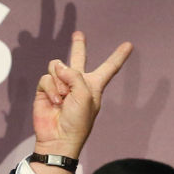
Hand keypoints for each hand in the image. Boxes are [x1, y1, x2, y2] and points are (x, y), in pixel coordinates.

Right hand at [32, 31, 132, 160]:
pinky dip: (50, 89)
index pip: (109, 67)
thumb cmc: (78, 121)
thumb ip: (74, 75)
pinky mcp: (45, 90)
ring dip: (60, 81)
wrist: (58, 138)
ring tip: (62, 98)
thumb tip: (57, 65)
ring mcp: (60, 86)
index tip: (129, 45)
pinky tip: (54, 101)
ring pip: (57, 66)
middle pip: (79, 58)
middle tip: (78, 34)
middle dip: (78, 46)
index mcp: (94, 85)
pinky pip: (47, 78)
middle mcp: (76, 83)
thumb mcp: (85, 95)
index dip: (118, 56)